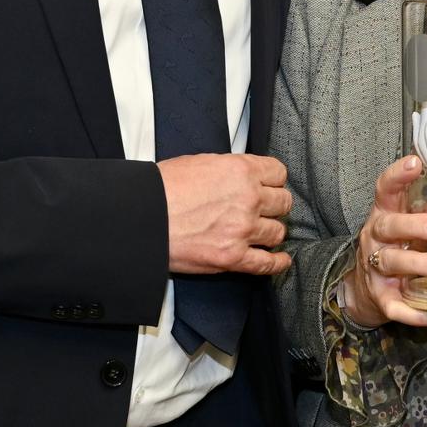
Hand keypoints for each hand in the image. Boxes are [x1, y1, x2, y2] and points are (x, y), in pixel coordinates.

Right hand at [158, 154, 292, 277]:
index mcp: (241, 171)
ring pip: (278, 231)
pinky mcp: (233, 257)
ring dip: (271, 231)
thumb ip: (230, 170)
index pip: (278, 174)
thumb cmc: (163, 189)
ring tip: (263, 232)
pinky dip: (278, 263)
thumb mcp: (202, 162)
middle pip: (283, 203)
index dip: (274, 180)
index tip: (270, 186)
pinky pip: (268, 264)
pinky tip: (280, 260)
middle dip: (274, 205)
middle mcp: (248, 199)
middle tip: (265, 209)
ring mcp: (243, 230)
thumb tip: (241, 176)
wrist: (143, 217)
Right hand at [343, 155, 426, 329]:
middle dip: (413, 225)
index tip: (415, 162)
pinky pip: (398, 307)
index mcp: (384, 214)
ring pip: (392, 263)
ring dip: (418, 264)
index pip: (385, 189)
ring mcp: (375, 269)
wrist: (364, 290)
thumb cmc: (397, 246)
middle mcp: (376, 239)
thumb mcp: (412, 224)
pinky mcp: (382, 299)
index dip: (398, 175)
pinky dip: (419, 312)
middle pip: (389, 226)